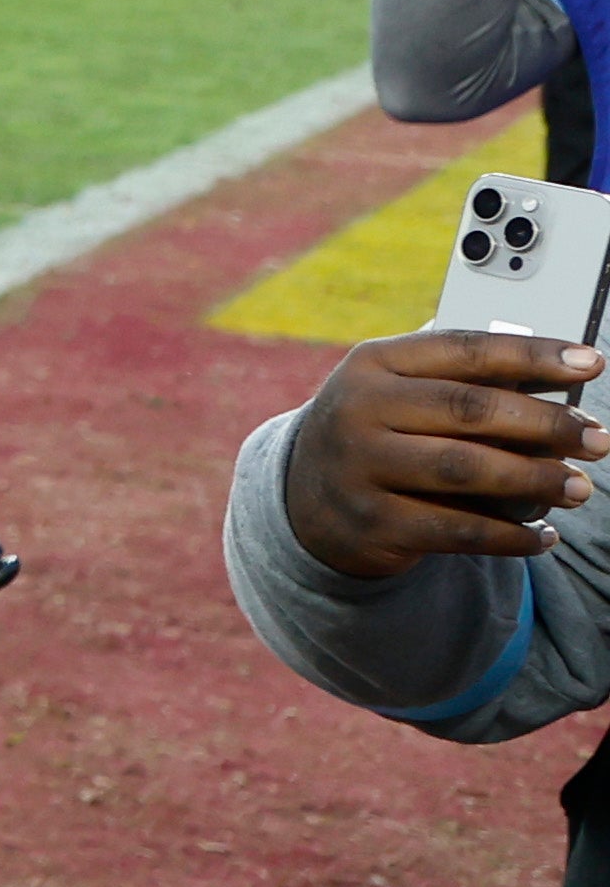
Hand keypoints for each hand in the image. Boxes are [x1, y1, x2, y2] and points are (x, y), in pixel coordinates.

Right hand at [283, 329, 601, 579]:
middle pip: (469, 409)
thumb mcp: (401, 394)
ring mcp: (360, 466)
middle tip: (596, 438)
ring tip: (579, 487)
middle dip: (545, 424)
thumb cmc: (380, 434)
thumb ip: (462, 383)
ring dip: (535, 480)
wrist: (305, 500)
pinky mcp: (373, 522)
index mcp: (373, 363)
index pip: (464, 350)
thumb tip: (558, 382)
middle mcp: (359, 409)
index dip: (533, 355)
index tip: (590, 363)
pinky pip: (457, 530)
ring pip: (465, 469)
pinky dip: (510, 536)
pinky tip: (543, 535)